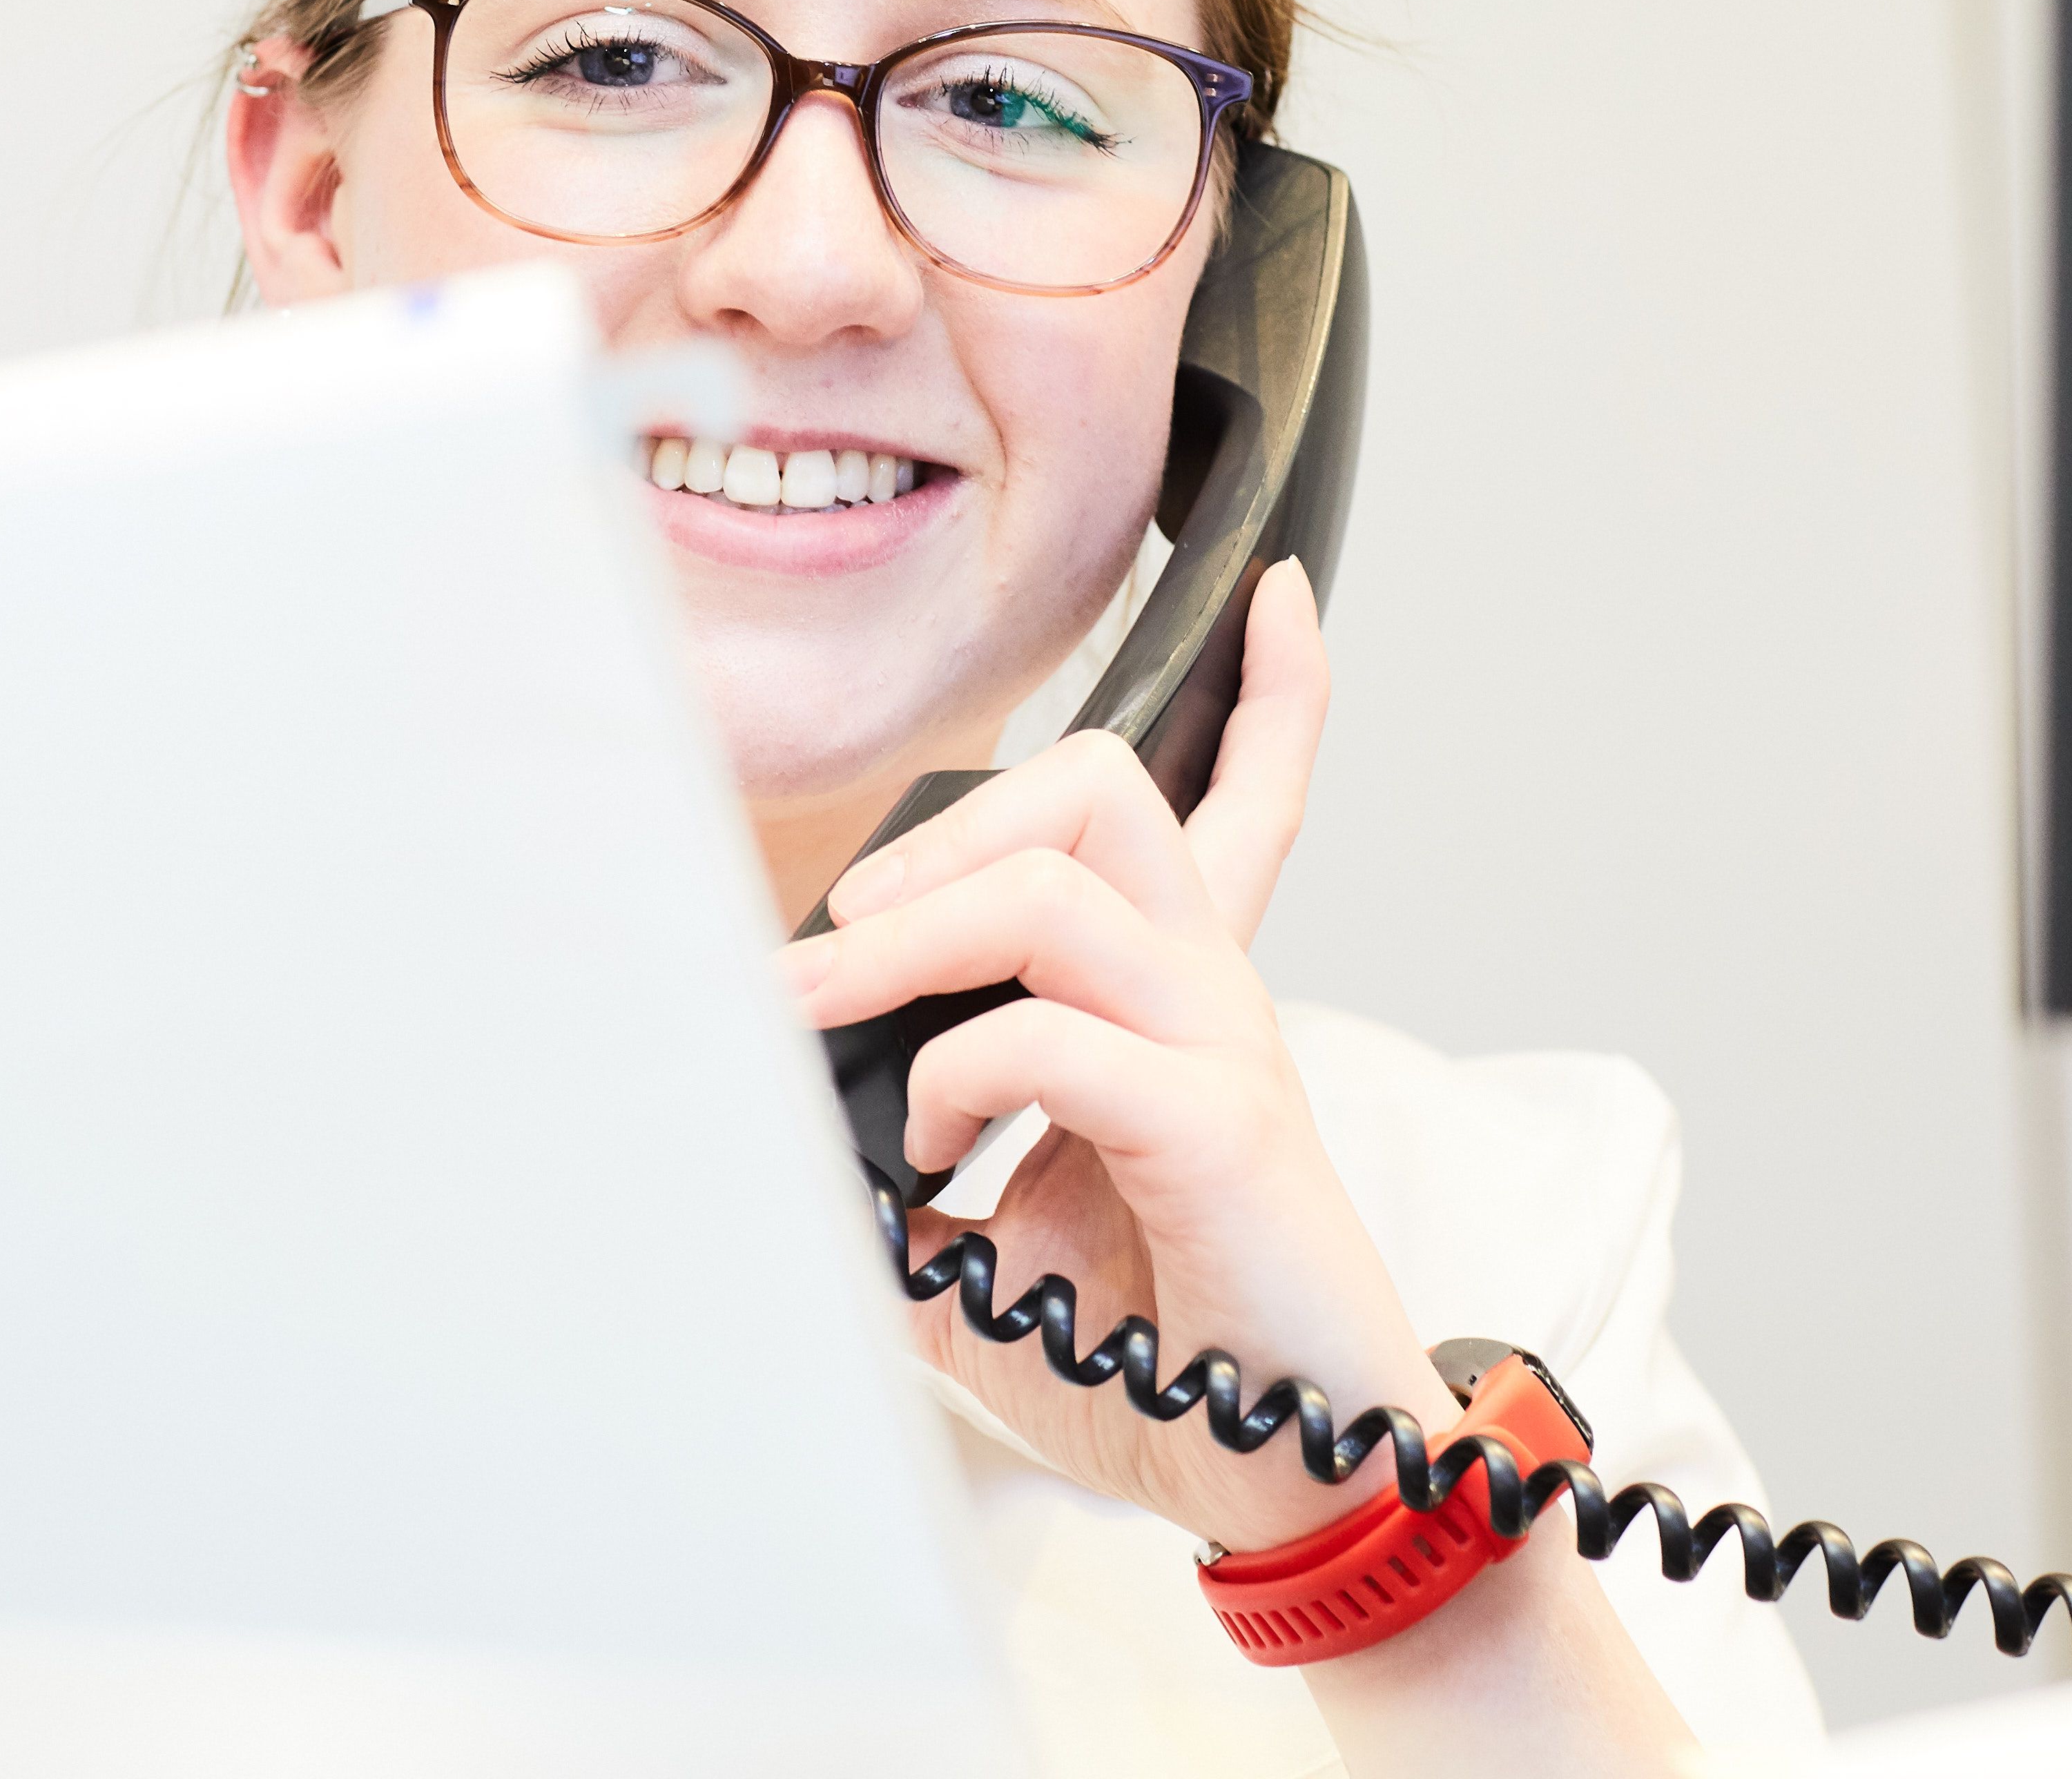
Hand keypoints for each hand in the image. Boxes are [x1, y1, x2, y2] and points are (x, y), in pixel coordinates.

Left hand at [777, 561, 1430, 1553]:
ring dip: (906, 932)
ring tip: (826, 1005)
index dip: (1279, 694)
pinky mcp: (1220, 1120)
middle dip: (946, 825)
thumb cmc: (1160, 1356)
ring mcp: (1223, 1043)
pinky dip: (956, 1074)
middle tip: (842, 932)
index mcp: (1178, 1003)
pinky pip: (1052, 1034)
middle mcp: (1213, 992)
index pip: (1253, 801)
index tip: (1275, 596)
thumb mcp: (993, 1247)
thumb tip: (787, 1145)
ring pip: (1057, 880)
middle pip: (1102, 788)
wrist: (1284, 1476)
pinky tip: (939, 1150)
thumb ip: (911, 1176)